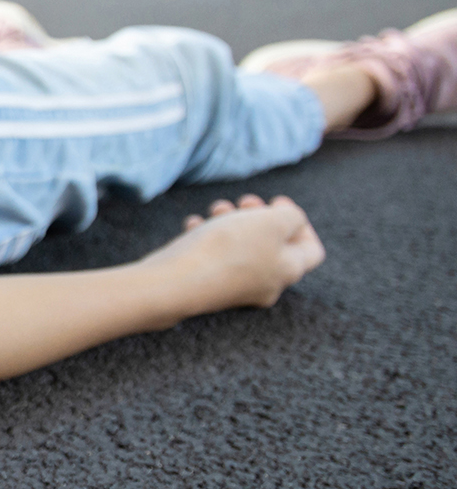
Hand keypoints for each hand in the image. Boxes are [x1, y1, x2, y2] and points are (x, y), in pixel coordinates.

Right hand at [142, 194, 325, 313]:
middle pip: (273, 245)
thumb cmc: (228, 249)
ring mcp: (235, 287)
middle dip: (259, 216)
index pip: (312, 249)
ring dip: (232, 221)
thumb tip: (292, 221)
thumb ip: (292, 217)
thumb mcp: (271, 223)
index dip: (301, 223)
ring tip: (216, 209)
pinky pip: (214, 256)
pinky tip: (194, 225)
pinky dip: (207, 236)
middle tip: (244, 201)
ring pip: (242, 247)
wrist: (176, 281)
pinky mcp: (208, 285)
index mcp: (288, 270)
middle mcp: (266, 284)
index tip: (277, 203)